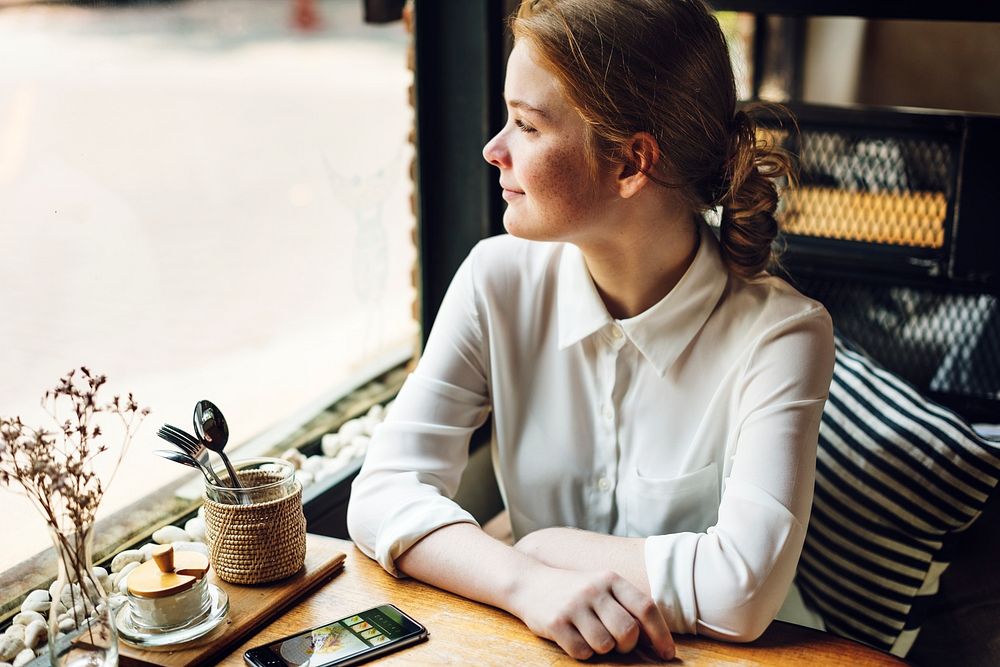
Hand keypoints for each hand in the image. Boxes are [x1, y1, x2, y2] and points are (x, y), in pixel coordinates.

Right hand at [508, 563, 674, 660]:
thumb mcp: (601, 587)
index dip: (661, 634)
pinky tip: (573, 638)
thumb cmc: (575, 591)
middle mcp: (593, 590)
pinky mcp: (556, 623)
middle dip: (627, 645)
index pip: (646, 608)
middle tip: (617, 643)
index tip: (668, 654)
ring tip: (590, 635)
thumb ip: (626, 606)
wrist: (529, 582)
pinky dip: (582, 652)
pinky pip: (582, 652)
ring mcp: (574, 606)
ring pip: (605, 645)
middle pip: (628, 631)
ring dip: (602, 648)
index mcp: (610, 579)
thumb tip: (656, 640)